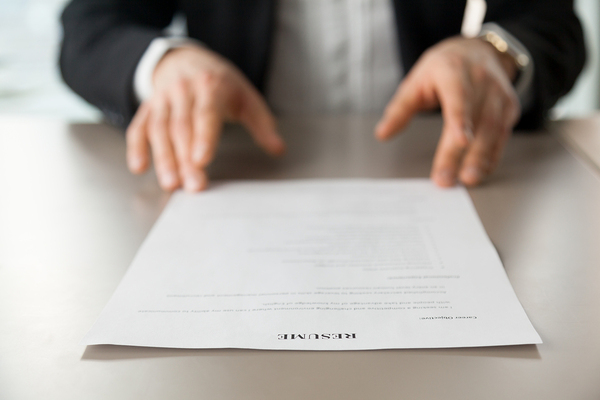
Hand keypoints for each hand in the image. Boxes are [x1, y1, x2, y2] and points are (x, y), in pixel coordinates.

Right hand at [126, 46, 285, 190]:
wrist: (186, 59)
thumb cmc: (220, 83)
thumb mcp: (246, 97)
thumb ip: (262, 124)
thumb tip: (278, 149)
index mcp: (210, 87)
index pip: (206, 114)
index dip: (204, 138)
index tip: (203, 160)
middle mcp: (183, 91)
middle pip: (182, 128)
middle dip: (186, 159)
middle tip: (193, 185)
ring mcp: (163, 100)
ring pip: (159, 130)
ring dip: (163, 158)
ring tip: (171, 183)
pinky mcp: (148, 108)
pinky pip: (139, 127)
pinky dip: (137, 147)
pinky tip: (139, 167)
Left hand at [375, 37, 520, 186]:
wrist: (478, 51)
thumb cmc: (444, 67)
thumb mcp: (417, 80)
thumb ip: (400, 108)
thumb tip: (382, 134)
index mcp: (455, 72)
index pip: (459, 98)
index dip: (461, 120)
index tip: (461, 141)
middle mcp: (481, 82)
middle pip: (475, 121)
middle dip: (460, 153)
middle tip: (446, 179)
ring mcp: (498, 96)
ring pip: (493, 130)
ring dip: (480, 158)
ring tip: (467, 179)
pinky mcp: (509, 108)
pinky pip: (502, 136)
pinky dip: (492, 156)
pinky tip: (480, 171)